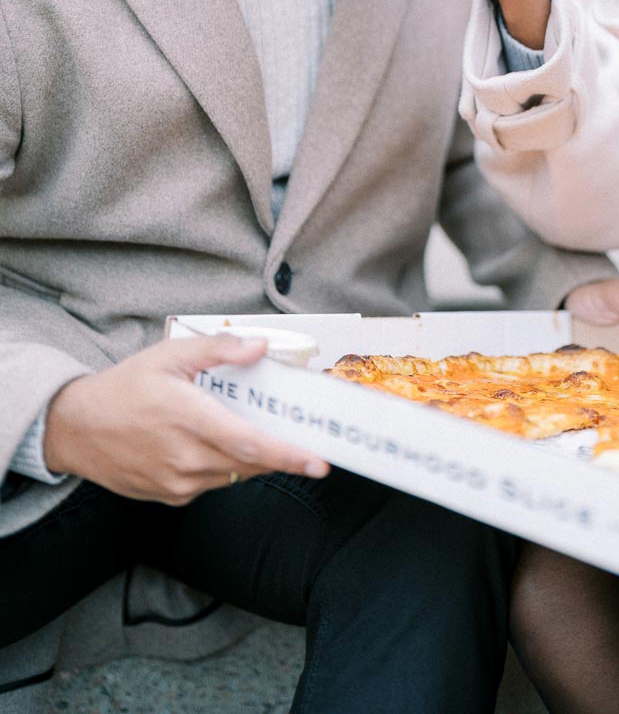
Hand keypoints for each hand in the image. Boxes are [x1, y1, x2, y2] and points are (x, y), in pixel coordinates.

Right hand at [44, 335, 329, 505]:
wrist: (76, 428)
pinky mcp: (170, 496)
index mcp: (187, 419)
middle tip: (310, 445)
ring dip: (253, 458)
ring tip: (260, 434)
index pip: (250, 445)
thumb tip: (260, 347)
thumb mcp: (170, 354)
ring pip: (234, 474)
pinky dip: (226, 466)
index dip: (288, 455)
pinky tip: (217, 444)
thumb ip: (219, 349)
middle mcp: (184, 458)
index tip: (318, 462)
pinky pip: (213, 483)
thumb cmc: (125, 387)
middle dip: (282, 455)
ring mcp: (177, 482)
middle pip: (249, 463)